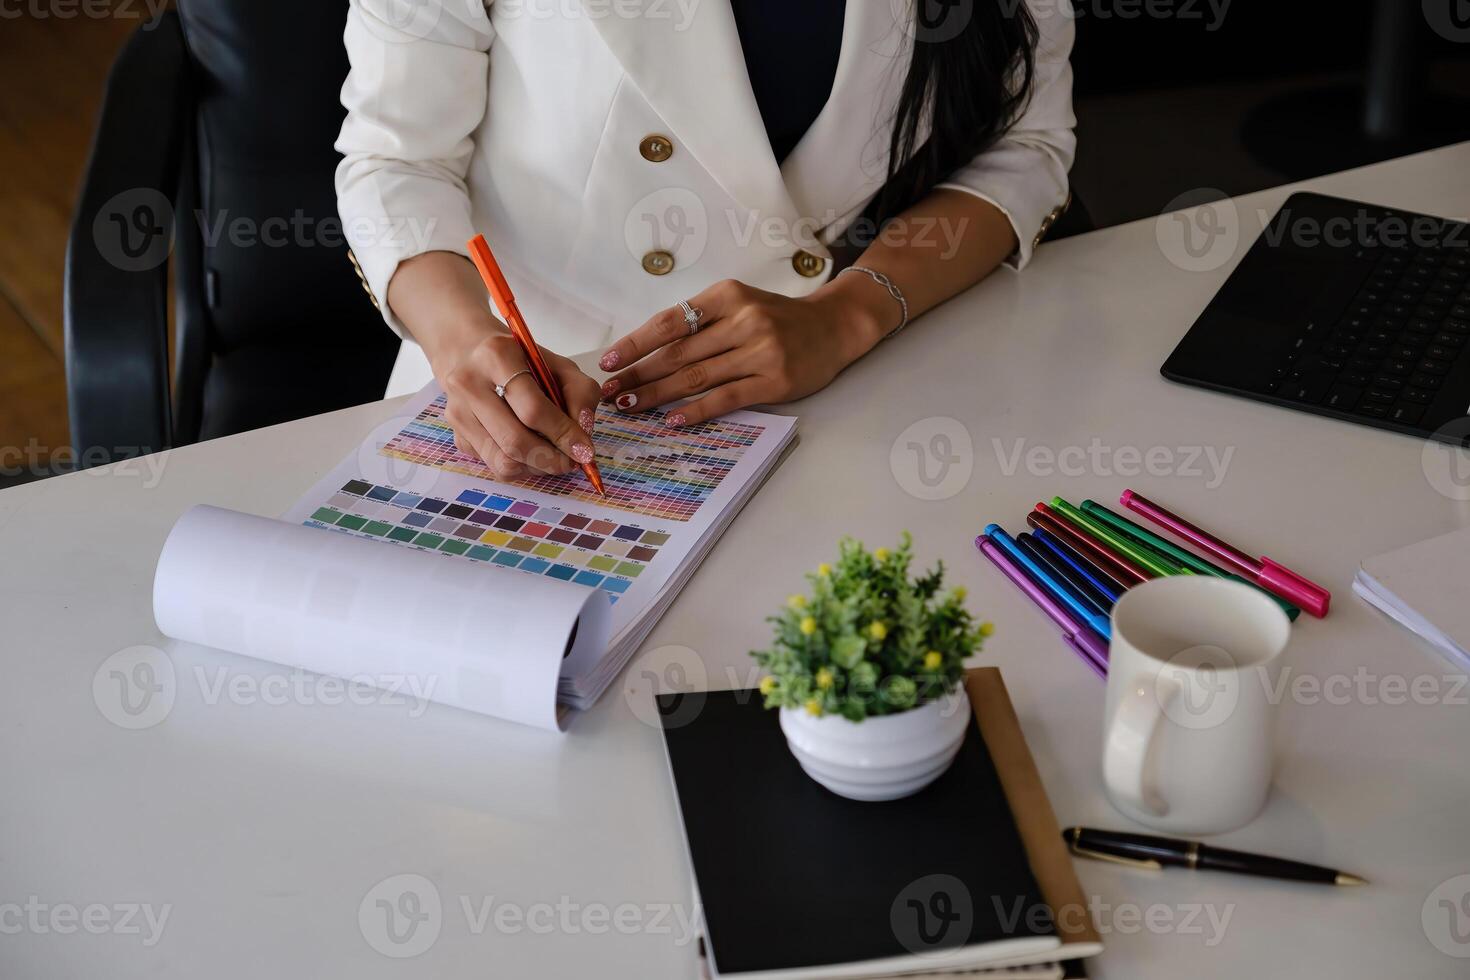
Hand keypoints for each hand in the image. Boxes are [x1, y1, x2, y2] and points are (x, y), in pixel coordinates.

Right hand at [431, 327, 601, 479]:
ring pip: (503, 462)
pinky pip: (495, 466)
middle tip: (574, 461)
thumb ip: (580, 393)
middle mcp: (469, 384)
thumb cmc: (520, 360)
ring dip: (538, 467)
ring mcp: (458, 413)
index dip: (563, 434)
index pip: (532, 409)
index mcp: (496, 356)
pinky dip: (522, 467)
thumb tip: (583, 433)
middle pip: (515, 441)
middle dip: (552, 459)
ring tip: (555, 457)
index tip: (585, 450)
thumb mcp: (559, 364)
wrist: (469, 353)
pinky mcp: (457, 436)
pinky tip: (533, 451)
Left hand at [596, 277, 896, 425]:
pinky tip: (674, 420)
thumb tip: (647, 352)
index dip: (635, 344)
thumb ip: (700, 322)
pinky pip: (727, 397)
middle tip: (610, 392)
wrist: (832, 327)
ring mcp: (762, 351)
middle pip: (678, 353)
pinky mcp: (775, 381)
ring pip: (697, 377)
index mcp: (727, 295)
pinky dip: (697, 411)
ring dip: (658, 395)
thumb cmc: (776, 318)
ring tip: (631, 407)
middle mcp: (744, 320)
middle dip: (638, 374)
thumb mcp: (738, 303)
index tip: (608, 362)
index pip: (669, 322)